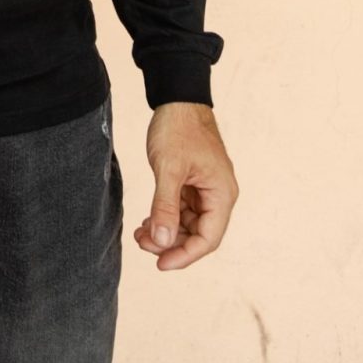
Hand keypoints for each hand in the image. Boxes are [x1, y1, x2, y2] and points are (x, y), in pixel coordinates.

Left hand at [134, 101, 238, 270]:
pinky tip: (146, 221)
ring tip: (140, 234)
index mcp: (222, 194)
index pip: (208, 239)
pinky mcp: (193, 182)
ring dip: (165, 231)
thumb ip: (165, 206)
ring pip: (188, 223)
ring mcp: (206, 189)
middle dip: (171, 243)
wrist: (177, 98)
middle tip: (142, 244)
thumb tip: (162, 242)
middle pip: (198, 234)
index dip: (185, 255)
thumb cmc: (178, 128)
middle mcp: (218, 195)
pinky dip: (165, 216)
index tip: (160, 264)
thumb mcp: (168, 168)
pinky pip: (182, 209)